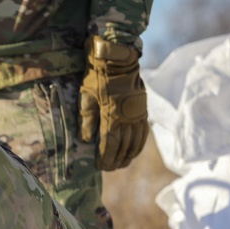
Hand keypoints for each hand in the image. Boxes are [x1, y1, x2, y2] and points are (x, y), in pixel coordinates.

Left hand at [79, 35, 148, 170]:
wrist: (118, 58)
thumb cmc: (97, 77)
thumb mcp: (85, 98)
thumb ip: (86, 120)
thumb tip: (87, 140)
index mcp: (111, 116)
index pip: (110, 144)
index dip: (105, 158)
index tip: (100, 167)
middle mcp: (127, 117)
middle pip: (124, 146)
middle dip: (116, 160)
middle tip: (109, 169)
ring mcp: (137, 113)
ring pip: (136, 141)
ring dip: (129, 155)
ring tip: (121, 164)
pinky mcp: (142, 108)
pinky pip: (143, 131)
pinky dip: (139, 144)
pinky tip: (134, 151)